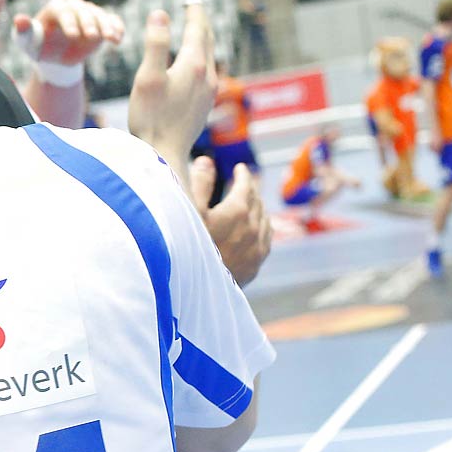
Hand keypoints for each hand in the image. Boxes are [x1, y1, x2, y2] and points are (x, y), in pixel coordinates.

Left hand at [16, 0, 124, 65]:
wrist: (55, 58)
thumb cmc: (38, 47)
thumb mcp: (27, 42)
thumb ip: (23, 31)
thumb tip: (19, 19)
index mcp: (56, 7)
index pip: (63, 11)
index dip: (68, 21)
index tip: (72, 36)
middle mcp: (74, 6)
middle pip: (84, 11)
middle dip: (88, 23)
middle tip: (91, 37)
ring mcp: (90, 13)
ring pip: (100, 15)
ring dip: (106, 26)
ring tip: (112, 38)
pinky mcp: (102, 22)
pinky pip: (112, 21)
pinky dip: (117, 27)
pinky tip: (119, 39)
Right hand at [128, 0, 215, 172]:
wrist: (164, 156)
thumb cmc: (151, 119)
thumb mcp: (147, 78)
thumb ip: (155, 45)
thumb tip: (160, 13)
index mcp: (193, 65)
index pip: (196, 28)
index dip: (193, 8)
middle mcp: (207, 76)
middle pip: (207, 40)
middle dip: (200, 20)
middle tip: (195, 4)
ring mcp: (208, 92)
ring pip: (209, 56)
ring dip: (202, 38)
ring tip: (197, 28)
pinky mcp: (204, 105)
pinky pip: (207, 71)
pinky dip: (201, 56)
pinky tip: (196, 62)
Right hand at [188, 157, 271, 286]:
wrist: (193, 290)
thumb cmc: (185, 248)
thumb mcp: (186, 210)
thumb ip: (198, 183)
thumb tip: (207, 161)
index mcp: (238, 211)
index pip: (246, 185)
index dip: (243, 175)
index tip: (240, 168)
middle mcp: (253, 228)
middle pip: (257, 202)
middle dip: (250, 190)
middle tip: (244, 184)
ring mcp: (256, 249)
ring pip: (265, 221)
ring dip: (259, 210)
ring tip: (251, 205)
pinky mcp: (255, 266)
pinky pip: (266, 241)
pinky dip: (263, 229)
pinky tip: (257, 230)